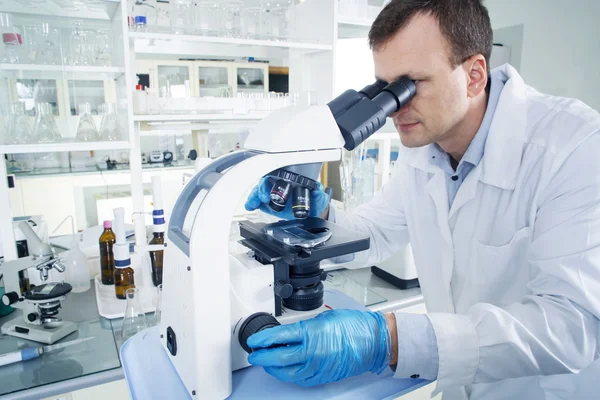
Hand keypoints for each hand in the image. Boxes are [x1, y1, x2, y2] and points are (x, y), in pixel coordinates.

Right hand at [244, 176, 329, 219]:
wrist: (309, 214)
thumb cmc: (313, 202)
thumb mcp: (318, 198)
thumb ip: (318, 195)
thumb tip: (317, 191)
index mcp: (291, 179)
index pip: (278, 173)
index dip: (273, 177)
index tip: (273, 186)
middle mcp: (279, 184)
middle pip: (265, 181)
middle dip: (262, 188)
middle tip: (263, 198)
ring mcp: (272, 193)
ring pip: (259, 190)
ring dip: (254, 196)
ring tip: (252, 204)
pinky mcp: (267, 203)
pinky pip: (257, 200)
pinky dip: (252, 202)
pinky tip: (249, 206)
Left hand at [247, 309, 390, 386]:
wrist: (374, 342)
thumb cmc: (354, 326)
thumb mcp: (324, 318)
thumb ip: (305, 326)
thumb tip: (290, 332)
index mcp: (311, 333)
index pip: (279, 337)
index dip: (263, 339)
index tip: (254, 340)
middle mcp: (313, 353)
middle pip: (279, 358)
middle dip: (262, 356)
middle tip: (254, 354)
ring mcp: (318, 367)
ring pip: (287, 373)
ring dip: (273, 368)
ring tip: (266, 362)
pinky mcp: (323, 377)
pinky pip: (301, 379)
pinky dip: (289, 375)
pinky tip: (285, 371)